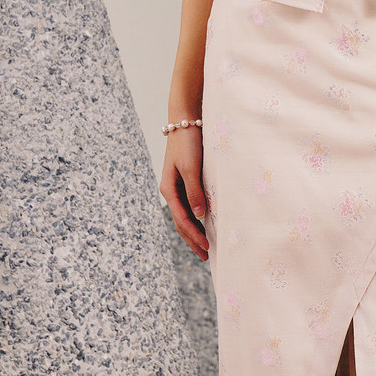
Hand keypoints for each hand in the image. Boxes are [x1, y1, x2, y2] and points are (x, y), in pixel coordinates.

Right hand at [159, 128, 209, 259]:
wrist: (185, 120)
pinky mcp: (185, 179)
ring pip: (184, 214)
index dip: (194, 236)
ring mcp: (177, 186)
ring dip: (194, 230)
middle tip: (206, 255)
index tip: (206, 248)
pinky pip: (189, 204)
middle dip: (192, 239)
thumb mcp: (190, 167)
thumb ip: (194, 191)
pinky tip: (204, 221)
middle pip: (181, 222)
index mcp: (168, 190)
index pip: (182, 220)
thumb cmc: (187, 143)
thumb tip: (198, 216)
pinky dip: (196, 217)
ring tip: (205, 244)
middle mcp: (171, 190)